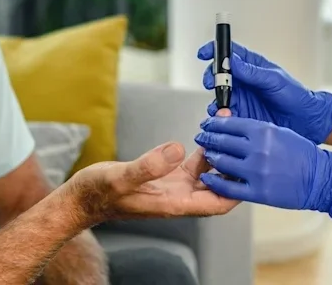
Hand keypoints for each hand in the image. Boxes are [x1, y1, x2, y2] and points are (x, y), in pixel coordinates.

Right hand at [65, 142, 238, 226]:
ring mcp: (175, 187)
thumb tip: (176, 149)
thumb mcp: (121, 178)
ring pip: (209, 173)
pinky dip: (204, 149)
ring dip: (221, 153)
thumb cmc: (98, 193)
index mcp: (174, 204)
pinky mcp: (168, 176)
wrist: (82, 197)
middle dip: (234, 164)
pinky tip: (208, 131)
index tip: (249, 166)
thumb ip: (148, 166)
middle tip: (242, 136)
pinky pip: (195, 164)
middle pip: (220, 187)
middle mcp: (180, 198)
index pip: (218, 203)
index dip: (238, 188)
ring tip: (228, 127)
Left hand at [194, 117, 331, 218]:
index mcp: (263, 131)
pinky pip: (228, 187)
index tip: (207, 124)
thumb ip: (256, 129)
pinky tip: (208, 178)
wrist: (319, 178)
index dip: (214, 124)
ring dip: (211, 158)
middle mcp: (257, 149)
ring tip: (207, 156)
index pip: (229, 124)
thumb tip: (232, 126)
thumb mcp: (279, 131)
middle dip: (208, 139)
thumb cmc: (302, 153)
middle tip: (201, 138)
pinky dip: (214, 182)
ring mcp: (256, 172)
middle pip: (222, 142)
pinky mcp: (257, 192)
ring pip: (222, 163)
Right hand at [198, 41, 331, 143]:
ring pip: (219, 95)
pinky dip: (221, 116)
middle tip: (212, 83)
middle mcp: (244, 81)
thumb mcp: (275, 80)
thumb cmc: (296, 96)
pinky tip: (225, 117)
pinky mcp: (241, 115)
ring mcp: (242, 98)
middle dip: (211, 77)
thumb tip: (232, 61)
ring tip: (221, 105)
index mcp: (252, 66)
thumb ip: (252, 72)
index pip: (229, 52)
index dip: (214, 50)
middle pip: (218, 74)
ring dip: (215, 99)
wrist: (306, 121)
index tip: (204, 53)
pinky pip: (225, 114)